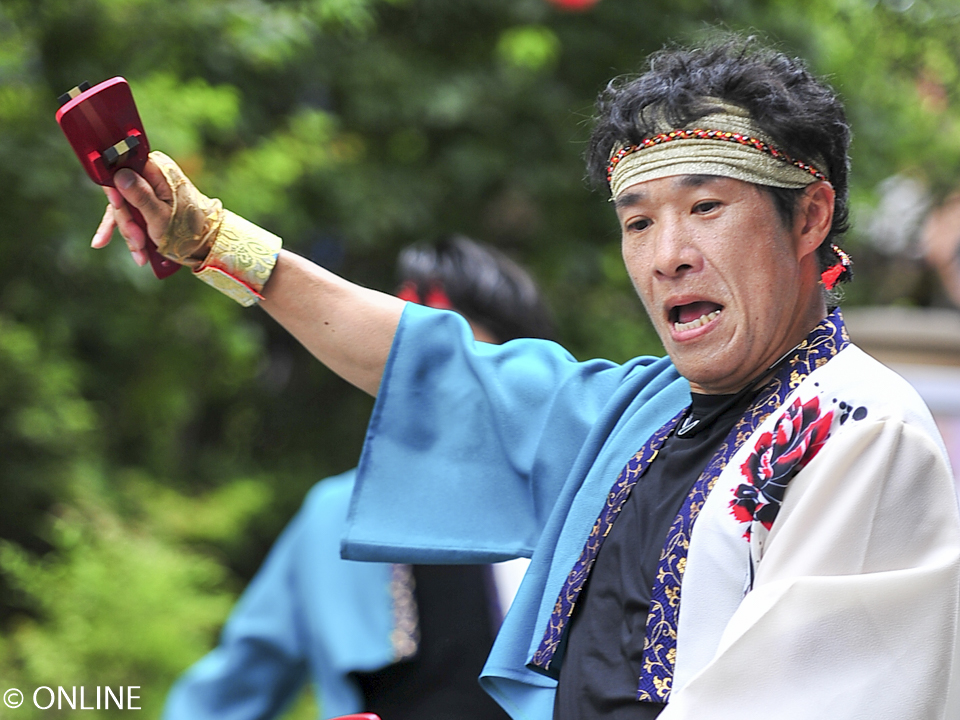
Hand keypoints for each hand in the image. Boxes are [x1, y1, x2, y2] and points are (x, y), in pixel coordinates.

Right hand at [91, 151, 222, 267]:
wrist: (206, 244)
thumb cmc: (187, 231)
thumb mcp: (160, 216)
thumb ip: (140, 195)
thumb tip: (120, 174)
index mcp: (158, 170)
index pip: (123, 168)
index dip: (115, 187)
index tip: (117, 203)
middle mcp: (153, 176)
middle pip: (121, 192)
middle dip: (127, 220)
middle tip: (137, 239)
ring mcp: (150, 190)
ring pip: (125, 207)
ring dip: (130, 231)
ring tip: (141, 250)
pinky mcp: (148, 204)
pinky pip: (130, 214)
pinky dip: (129, 232)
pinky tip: (115, 244)